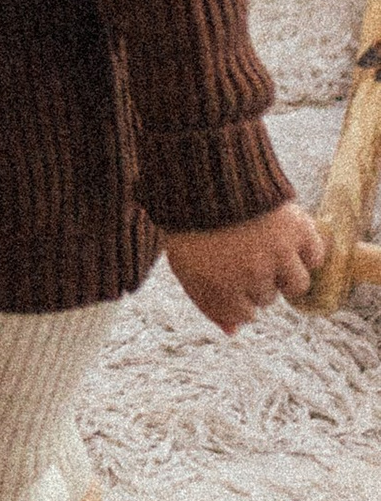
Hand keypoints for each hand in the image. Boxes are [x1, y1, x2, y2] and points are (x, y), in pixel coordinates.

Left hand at [158, 198, 324, 334]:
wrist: (207, 168)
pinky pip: (315, 256)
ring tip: (266, 245)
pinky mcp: (297, 230)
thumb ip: (208, 302)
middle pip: (266, 297)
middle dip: (254, 278)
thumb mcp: (185, 261)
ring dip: (284, 269)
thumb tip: (234, 332)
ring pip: (296, 284)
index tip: (226, 272)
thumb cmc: (193, 217)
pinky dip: (306, 248)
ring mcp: (276, 254)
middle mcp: (250, 276)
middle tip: (240, 248)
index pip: (242, 315)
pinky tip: (288, 236)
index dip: (234, 294)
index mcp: (216, 286)